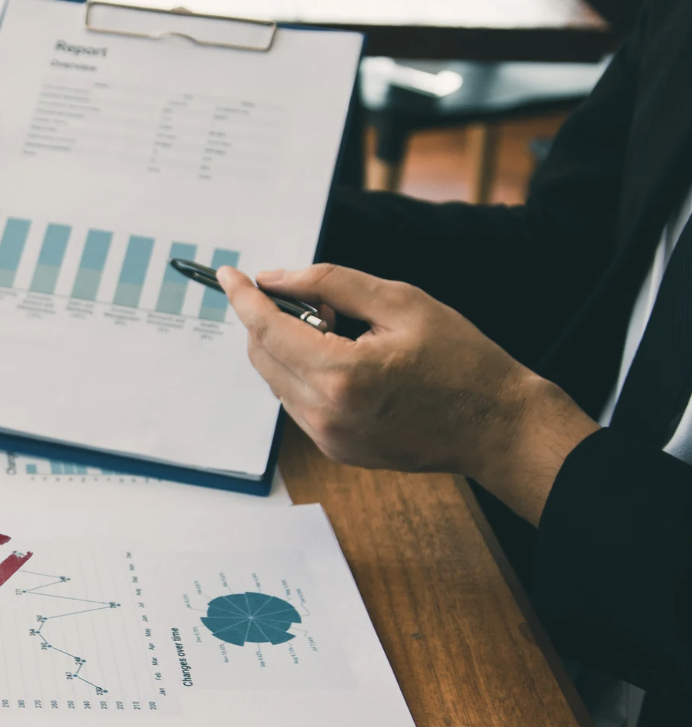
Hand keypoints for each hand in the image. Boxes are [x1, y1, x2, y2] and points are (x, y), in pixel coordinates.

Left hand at [219, 263, 598, 523]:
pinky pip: (296, 402)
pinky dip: (302, 372)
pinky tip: (341, 358)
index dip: (244, 298)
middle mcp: (325, 414)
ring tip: (336, 328)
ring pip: (276, 380)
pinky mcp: (335, 450)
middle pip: (262, 356)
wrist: (497, 427)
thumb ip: (330, 284)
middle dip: (268, 320)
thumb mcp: (401, 302)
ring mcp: (328, 438)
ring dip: (286, 347)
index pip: (267, 330)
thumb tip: (275, 278)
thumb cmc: (461, 360)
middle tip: (307, 297)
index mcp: (342, 375)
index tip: (229, 275)